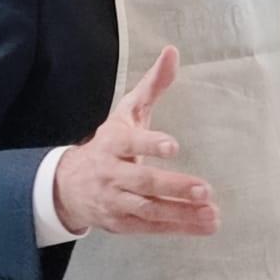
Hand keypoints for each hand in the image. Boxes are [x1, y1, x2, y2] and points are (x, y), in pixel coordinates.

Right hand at [52, 46, 218, 236]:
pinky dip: (180, 227)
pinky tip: (206, 225)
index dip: (150, 145)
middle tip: (204, 189)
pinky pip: (153, 227)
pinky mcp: (123, 223)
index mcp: (112, 143)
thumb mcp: (126, 112)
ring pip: (149, 209)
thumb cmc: (109, 144)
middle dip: (173, 187)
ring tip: (212, 213)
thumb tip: (173, 51)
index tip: (173, 146)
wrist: (68, 186)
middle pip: (142, 182)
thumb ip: (152, 85)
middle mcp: (111, 174)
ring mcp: (115, 201)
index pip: (130, 143)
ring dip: (181, 213)